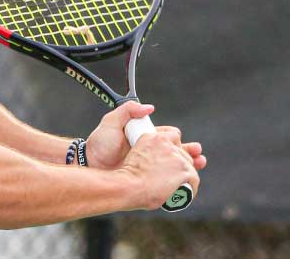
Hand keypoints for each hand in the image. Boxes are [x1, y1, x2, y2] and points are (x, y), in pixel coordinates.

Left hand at [85, 102, 206, 171]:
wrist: (90, 165)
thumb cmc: (100, 143)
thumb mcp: (111, 122)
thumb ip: (128, 110)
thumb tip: (150, 107)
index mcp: (146, 136)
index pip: (169, 135)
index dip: (175, 139)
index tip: (177, 142)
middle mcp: (151, 151)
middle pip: (177, 150)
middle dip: (189, 151)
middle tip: (197, 153)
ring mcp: (150, 165)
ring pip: (175, 165)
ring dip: (189, 163)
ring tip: (199, 163)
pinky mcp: (147, 179)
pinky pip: (166, 179)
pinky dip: (178, 179)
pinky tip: (186, 181)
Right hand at [118, 126, 202, 210]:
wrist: (127, 187)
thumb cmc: (127, 178)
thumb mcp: (136, 156)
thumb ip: (148, 153)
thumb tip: (155, 165)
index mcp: (153, 136)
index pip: (174, 136)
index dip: (175, 147)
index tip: (173, 158)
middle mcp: (166, 143)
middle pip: (183, 152)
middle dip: (182, 163)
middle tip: (175, 177)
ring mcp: (176, 156)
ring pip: (189, 165)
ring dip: (186, 176)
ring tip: (179, 187)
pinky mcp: (183, 170)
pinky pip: (194, 178)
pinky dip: (192, 187)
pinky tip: (187, 193)